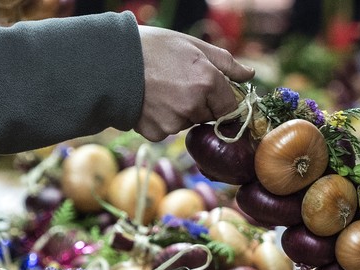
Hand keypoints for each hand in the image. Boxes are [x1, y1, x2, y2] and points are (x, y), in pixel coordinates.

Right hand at [134, 25, 254, 140]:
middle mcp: (194, 105)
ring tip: (161, 90)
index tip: (209, 90)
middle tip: (178, 84)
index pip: (230, 106)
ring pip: (187, 122)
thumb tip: (249, 75)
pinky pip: (167, 130)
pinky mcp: (157, 133)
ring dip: (180, 111)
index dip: (221, 98)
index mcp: (208, 81)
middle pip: (209, 115)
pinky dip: (161, 119)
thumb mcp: (192, 46)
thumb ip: (225, 63)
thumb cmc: (152, 48)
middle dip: (200, 104)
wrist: (110, 61)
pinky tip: (150, 102)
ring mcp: (175, 122)